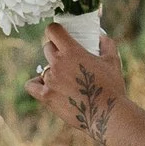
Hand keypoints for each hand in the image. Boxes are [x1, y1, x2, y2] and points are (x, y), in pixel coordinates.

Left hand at [33, 20, 125, 143]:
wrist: (107, 114)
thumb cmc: (112, 87)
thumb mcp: (113, 61)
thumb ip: (107, 44)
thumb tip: (101, 37)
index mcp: (71, 51)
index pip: (52, 30)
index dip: (55, 30)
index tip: (60, 35)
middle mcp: (57, 63)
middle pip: (47, 48)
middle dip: (56, 50)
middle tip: (67, 58)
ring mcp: (50, 80)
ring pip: (43, 67)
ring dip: (51, 69)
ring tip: (63, 77)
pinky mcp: (46, 97)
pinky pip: (31, 85)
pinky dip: (36, 84)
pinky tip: (45, 85)